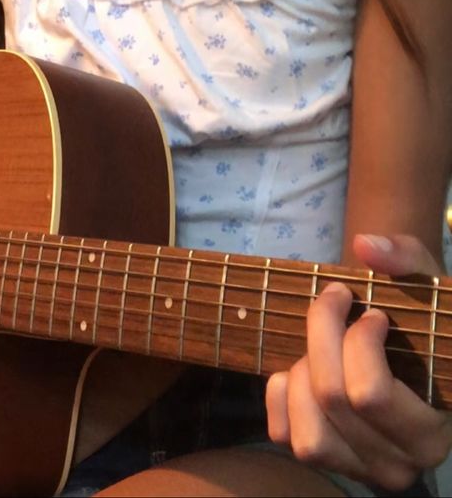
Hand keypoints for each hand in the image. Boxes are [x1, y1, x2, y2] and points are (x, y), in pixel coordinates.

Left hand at [266, 234, 451, 490]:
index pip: (371, 392)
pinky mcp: (325, 459)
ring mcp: (358, 467)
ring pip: (308, 432)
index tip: (367, 310)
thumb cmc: (416, 317)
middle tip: (331, 301)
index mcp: (431, 429)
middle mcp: (399, 462)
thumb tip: (365, 245)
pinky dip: (280, 397)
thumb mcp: (422, 283)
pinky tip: (298, 370)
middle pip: (332, 398)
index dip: (357, 341)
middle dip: (321, 336)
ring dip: (303, 374)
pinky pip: (284, 436)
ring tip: (319, 346)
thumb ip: (404, 258)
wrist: (404, 348)